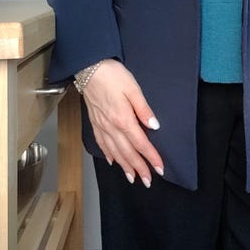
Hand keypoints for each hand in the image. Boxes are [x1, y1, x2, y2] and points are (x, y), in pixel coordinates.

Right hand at [82, 58, 163, 187]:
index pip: (140, 143)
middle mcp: (111, 127)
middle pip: (127, 152)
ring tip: (132, 178)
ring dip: (124, 166)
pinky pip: (101, 144)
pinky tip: (113, 161)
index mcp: (123, 119)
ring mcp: (101, 126)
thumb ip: (144, 109)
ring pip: (114, 152)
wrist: (89, 68)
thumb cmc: (113, 76)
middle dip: (139, 168)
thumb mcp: (133, 88)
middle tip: (148, 181)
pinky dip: (108, 155)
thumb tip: (154, 125)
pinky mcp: (94, 123)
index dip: (151, 157)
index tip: (160, 168)